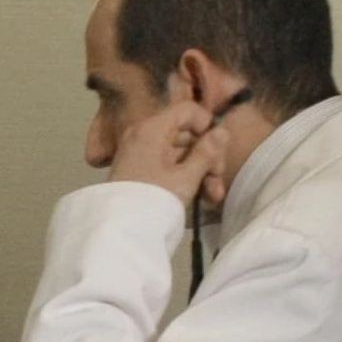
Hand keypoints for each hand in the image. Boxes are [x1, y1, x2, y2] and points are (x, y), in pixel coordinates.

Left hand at [108, 97, 232, 210]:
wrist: (118, 230)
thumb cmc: (153, 200)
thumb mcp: (186, 177)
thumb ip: (207, 153)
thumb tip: (223, 131)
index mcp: (152, 128)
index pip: (187, 110)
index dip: (207, 125)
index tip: (218, 148)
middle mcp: (144, 135)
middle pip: (186, 134)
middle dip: (207, 157)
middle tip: (217, 180)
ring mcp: (140, 153)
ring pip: (180, 154)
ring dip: (200, 172)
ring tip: (213, 197)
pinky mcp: (140, 171)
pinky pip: (168, 166)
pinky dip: (185, 178)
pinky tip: (201, 198)